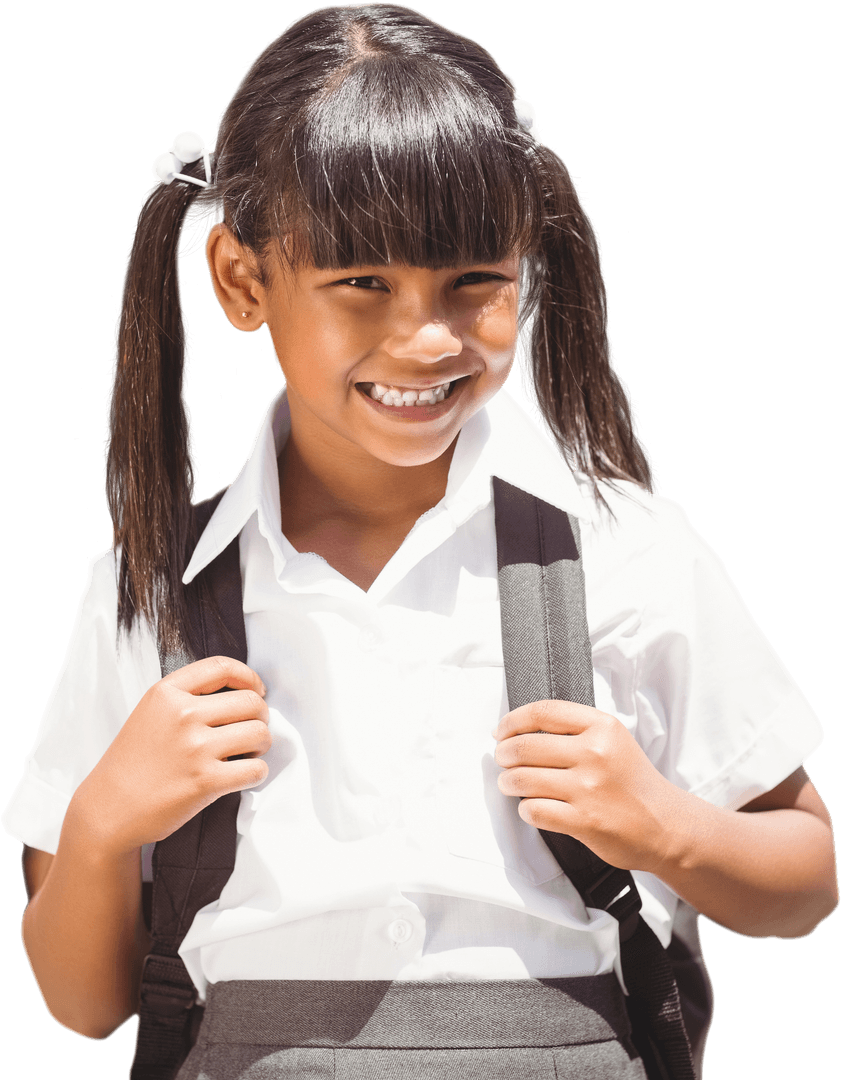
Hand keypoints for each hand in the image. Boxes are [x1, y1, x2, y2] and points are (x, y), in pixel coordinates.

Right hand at [69, 656, 270, 856]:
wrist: (109, 809)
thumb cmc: (133, 763)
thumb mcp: (150, 713)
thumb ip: (187, 696)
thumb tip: (241, 692)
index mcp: (166, 693)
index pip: (222, 667)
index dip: (250, 677)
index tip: (256, 690)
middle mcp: (183, 715)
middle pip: (251, 702)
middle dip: (260, 717)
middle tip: (250, 731)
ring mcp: (195, 748)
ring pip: (260, 733)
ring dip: (261, 745)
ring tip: (246, 754)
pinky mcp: (206, 781)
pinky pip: (256, 769)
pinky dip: (256, 774)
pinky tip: (241, 776)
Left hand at [493, 700, 681, 872]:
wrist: (666, 825)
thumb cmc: (632, 782)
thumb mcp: (612, 740)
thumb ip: (574, 729)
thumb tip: (519, 730)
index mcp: (602, 727)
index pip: (543, 712)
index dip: (512, 720)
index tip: (501, 730)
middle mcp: (595, 753)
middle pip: (524, 746)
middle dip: (504, 754)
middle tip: (502, 759)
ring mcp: (588, 788)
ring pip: (522, 779)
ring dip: (508, 783)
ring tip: (511, 784)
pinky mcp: (584, 821)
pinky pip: (534, 811)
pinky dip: (526, 810)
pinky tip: (533, 807)